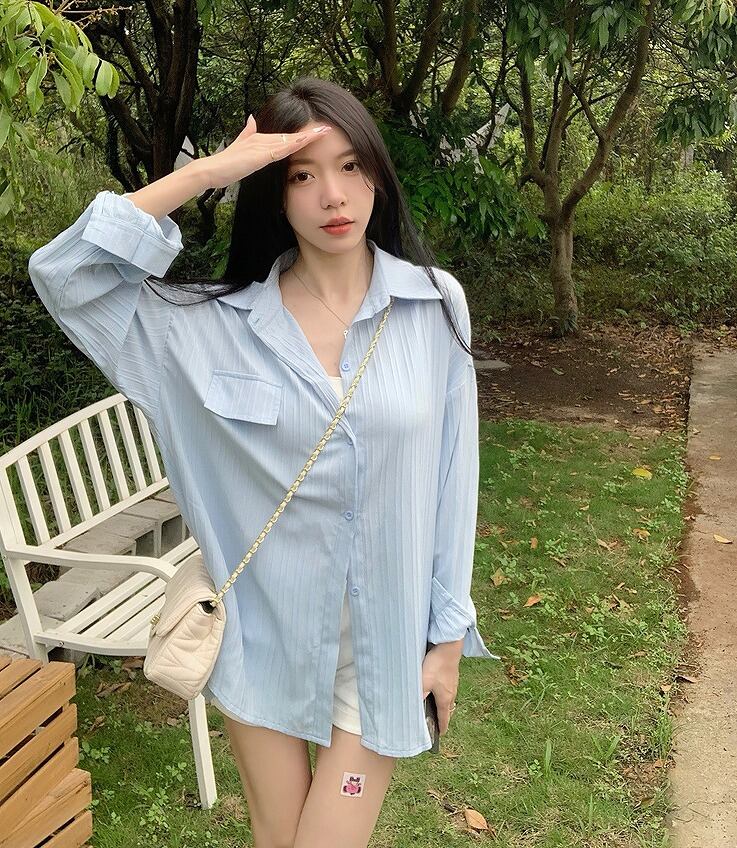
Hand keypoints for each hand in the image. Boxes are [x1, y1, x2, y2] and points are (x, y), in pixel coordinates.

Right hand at [202, 115, 332, 189]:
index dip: (303, 135)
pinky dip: (293, 145)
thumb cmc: (225, 163)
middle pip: (292, 136)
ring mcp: (261, 146)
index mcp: (260, 140)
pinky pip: (280, 150)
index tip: (318, 133)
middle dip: (310, 133)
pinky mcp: (259, 155)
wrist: (212, 169)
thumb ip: (247, 133)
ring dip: (307, 137)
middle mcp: (263, 140)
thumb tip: (251, 118)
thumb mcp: (239, 146)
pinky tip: (305, 142)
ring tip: (324, 132)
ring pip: (289, 140)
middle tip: (328, 129)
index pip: (287, 137)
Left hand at [422, 644, 460, 735]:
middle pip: (448, 709)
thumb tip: (414, 706)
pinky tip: (437, 689)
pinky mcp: (452, 675)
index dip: (442, 727)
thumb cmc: (437, 664)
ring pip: (448, 699)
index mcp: (445, 698)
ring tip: (436, 707)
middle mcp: (451, 693)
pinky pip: (448, 689)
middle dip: (443, 717)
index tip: (440, 734)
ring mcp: (453, 684)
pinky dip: (444, 694)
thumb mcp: (424, 681)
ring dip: (443, 705)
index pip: (444, 718)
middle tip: (437, 722)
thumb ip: (419, 694)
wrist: (449, 647)